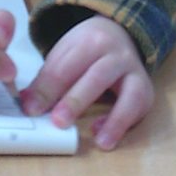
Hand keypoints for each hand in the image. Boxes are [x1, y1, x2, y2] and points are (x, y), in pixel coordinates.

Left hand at [19, 15, 152, 150]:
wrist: (119, 34)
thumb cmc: (86, 50)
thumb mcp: (64, 55)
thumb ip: (47, 79)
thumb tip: (29, 105)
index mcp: (90, 40)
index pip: (66, 67)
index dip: (47, 90)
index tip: (32, 110)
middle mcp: (117, 54)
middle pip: (97, 77)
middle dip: (77, 101)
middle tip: (58, 122)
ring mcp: (135, 71)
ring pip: (130, 94)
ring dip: (114, 119)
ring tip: (99, 141)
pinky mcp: (146, 89)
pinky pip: (139, 107)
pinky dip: (124, 123)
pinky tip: (104, 135)